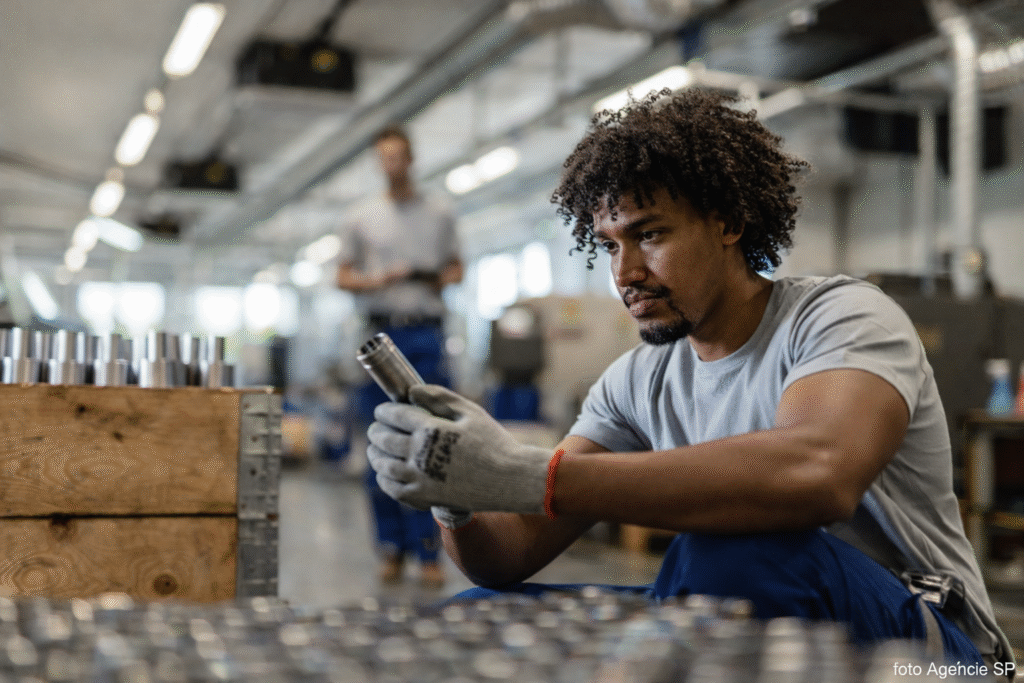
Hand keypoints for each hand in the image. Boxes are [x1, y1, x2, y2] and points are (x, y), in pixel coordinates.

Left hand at [366, 385, 551, 513]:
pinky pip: (394, 489)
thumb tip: (411, 391)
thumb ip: (439, 398)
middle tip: (376, 429)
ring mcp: (421, 478)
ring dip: (375, 454)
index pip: (395, 416)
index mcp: (431, 429)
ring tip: (375, 449)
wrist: (509, 479)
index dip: (383, 412)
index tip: (382, 411)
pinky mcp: (425, 497)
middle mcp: (420, 454)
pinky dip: (384, 479)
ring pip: (384, 465)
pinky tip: (385, 473)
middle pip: (384, 439)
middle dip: (376, 431)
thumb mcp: (470, 412)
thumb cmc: (493, 442)